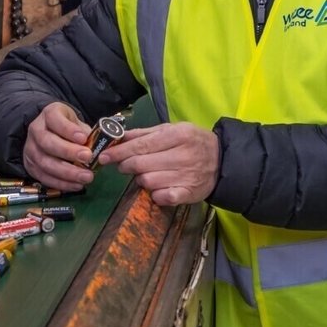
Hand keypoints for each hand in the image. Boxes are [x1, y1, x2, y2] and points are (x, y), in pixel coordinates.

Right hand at [20, 101, 96, 191]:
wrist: (50, 132)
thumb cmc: (68, 127)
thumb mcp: (77, 123)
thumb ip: (86, 134)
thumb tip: (100, 148)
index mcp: (48, 115)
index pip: (55, 119)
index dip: (68, 130)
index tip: (83, 138)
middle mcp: (35, 131)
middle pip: (48, 143)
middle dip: (68, 152)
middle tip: (87, 158)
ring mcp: (30, 149)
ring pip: (45, 163)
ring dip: (67, 172)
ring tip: (86, 177)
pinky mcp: (31, 166)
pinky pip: (44, 178)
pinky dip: (61, 183)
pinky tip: (77, 185)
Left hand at [101, 122, 219, 206]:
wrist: (222, 161)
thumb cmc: (193, 142)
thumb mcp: (173, 130)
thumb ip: (145, 133)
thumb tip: (119, 136)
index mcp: (178, 135)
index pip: (141, 145)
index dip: (119, 152)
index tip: (104, 156)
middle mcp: (182, 155)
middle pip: (141, 164)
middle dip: (126, 165)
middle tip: (122, 166)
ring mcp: (186, 176)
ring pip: (147, 181)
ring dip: (141, 179)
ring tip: (147, 173)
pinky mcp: (188, 193)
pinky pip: (161, 197)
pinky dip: (155, 194)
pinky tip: (158, 188)